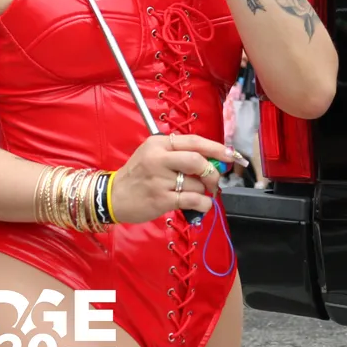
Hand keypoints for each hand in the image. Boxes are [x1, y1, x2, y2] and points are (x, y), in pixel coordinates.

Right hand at [110, 133, 236, 223]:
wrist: (114, 195)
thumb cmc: (138, 174)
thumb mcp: (153, 154)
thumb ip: (178, 154)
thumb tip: (213, 160)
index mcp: (158, 143)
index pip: (193, 141)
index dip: (216, 148)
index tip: (231, 155)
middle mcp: (158, 158)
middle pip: (197, 160)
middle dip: (212, 172)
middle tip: (213, 181)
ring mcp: (159, 180)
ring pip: (197, 184)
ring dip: (204, 192)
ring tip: (198, 195)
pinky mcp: (161, 199)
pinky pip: (193, 201)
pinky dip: (204, 204)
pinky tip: (200, 205)